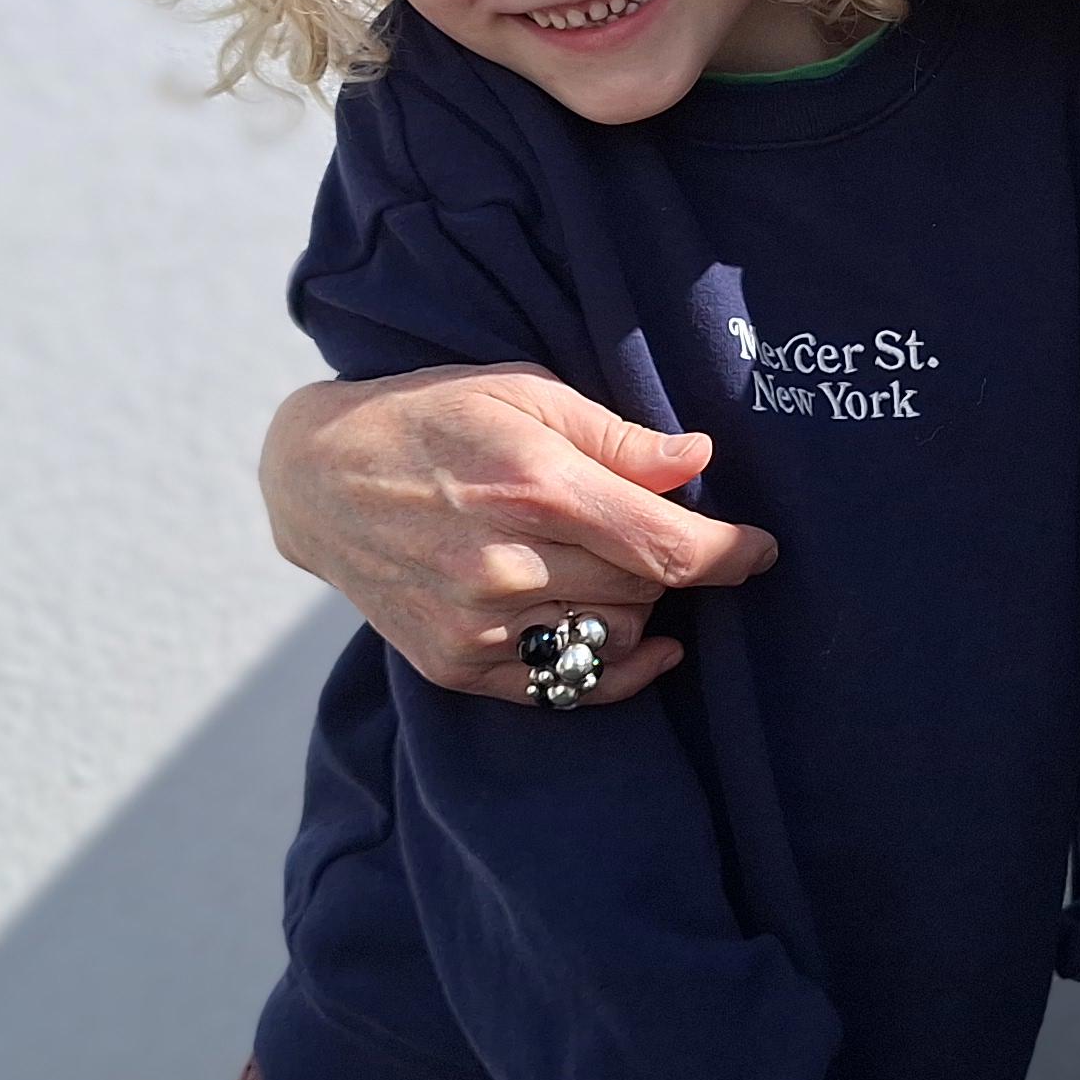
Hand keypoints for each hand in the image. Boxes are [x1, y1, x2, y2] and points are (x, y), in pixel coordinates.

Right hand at [259, 366, 776, 707]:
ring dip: (639, 607)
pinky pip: (565, 687)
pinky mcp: (455, 664)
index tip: (762, 550)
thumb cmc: (432, 418)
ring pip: (611, 637)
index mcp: (534, 486)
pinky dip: (613, 666)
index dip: (730, 554)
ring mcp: (477, 624)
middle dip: (677, 566)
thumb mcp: (524, 392)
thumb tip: (698, 460)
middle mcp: (506, 564)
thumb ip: (616, 435)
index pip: (665, 546)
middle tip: (673, 537)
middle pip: (645, 591)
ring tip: (618, 566)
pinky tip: (638, 642)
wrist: (317, 480)